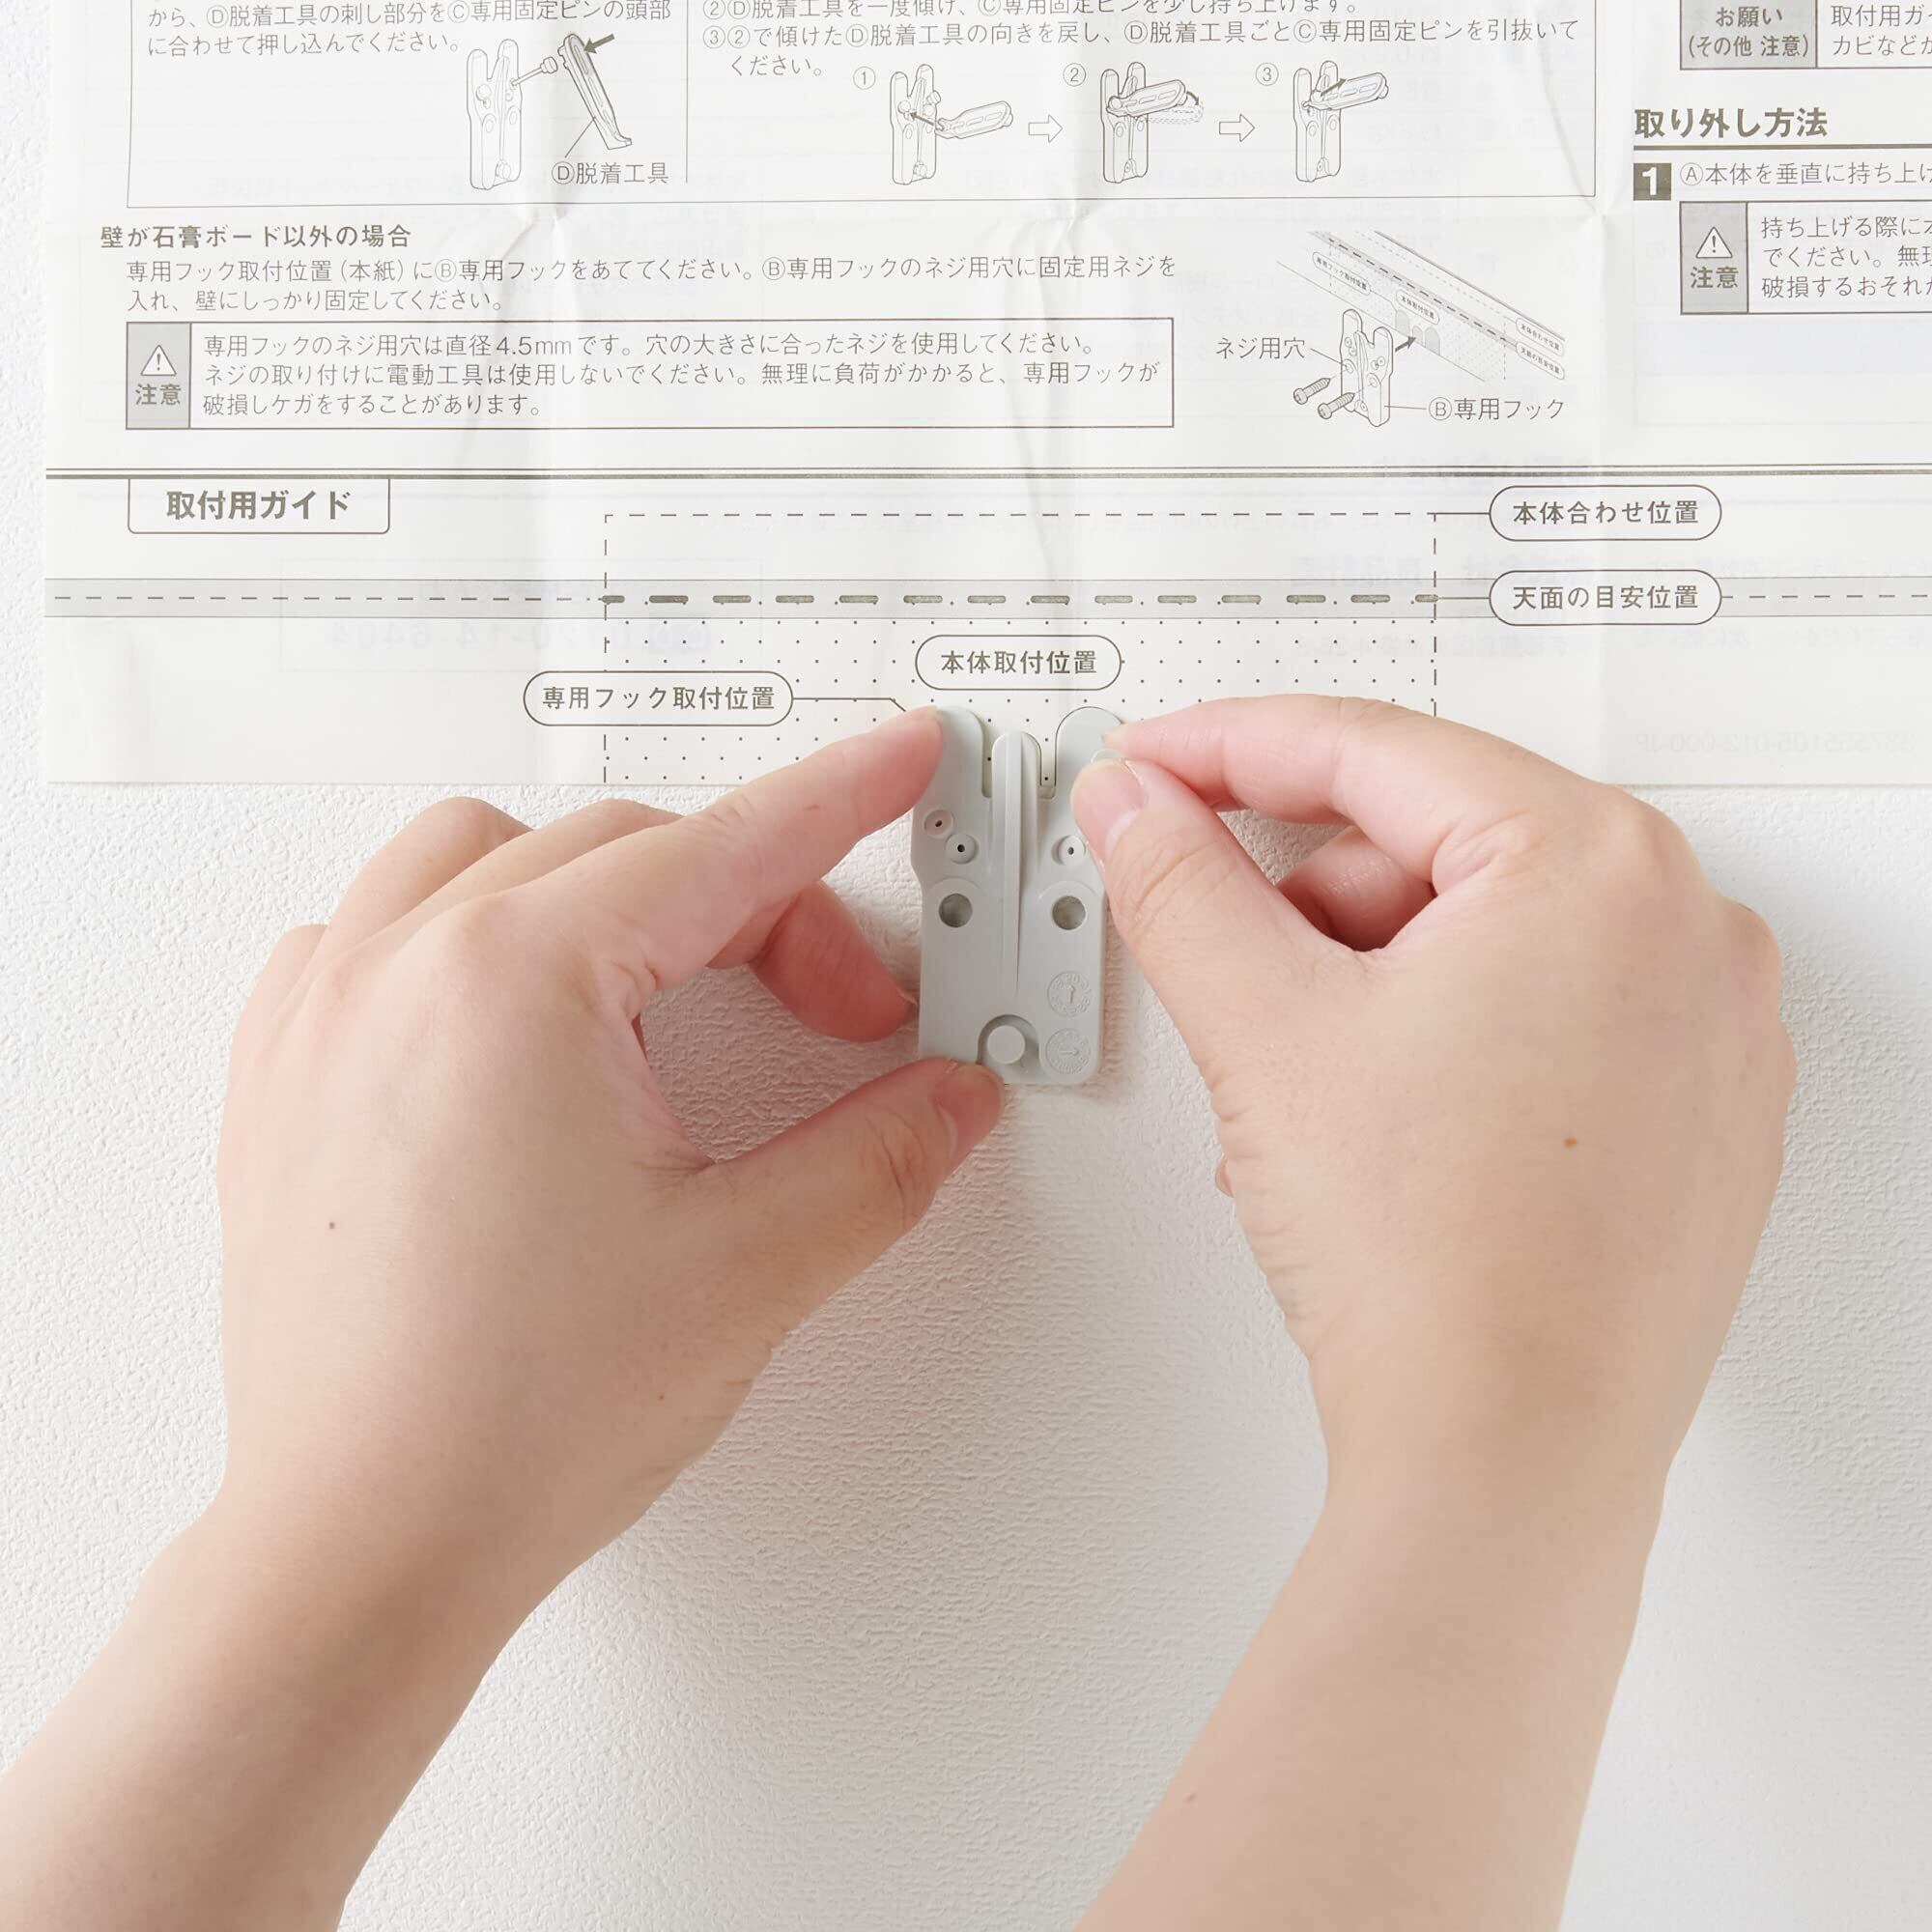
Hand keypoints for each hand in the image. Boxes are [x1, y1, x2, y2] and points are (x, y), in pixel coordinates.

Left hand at [215, 708, 1000, 1628]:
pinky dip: (471, 931)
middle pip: (628, 853)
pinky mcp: (288, 1078)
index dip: (842, 802)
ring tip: (680, 978)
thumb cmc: (501, 1426)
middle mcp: (402, 971)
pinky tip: (526, 1011)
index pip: (728, 849)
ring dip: (607, 894)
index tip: (899, 762)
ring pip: (486, 856)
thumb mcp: (751, 1271)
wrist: (359, 1550)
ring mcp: (327, 1017)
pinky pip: (377, 928)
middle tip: (843, 1006)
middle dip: (760, 907)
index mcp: (515, 982)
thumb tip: (943, 1098)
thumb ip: (880, 1155)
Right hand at [1073, 698, 1792, 1497]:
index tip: (1156, 765)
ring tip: (1306, 1098)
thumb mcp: (1264, 1029)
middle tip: (1228, 978)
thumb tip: (1142, 808)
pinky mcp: (1697, 1113)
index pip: (1375, 751)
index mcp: (1601, 867)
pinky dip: (1443, 1041)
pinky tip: (1380, 1129)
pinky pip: (1543, 1016)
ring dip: (1364, 986)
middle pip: (1433, 843)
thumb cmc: (1440, 1269)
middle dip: (1304, 907)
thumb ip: (1179, 880)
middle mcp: (1687, 930)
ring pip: (1483, 936)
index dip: (1229, 748)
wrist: (1511, 1461)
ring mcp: (1708, 1028)